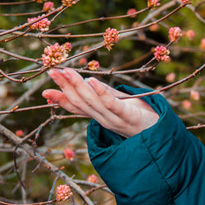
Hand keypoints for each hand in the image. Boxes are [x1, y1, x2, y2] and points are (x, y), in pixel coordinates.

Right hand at [42, 68, 158, 137]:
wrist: (160, 132)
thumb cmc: (136, 115)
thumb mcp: (115, 101)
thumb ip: (99, 93)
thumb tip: (83, 80)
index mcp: (99, 116)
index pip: (75, 107)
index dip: (60, 99)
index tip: (44, 90)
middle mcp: (103, 119)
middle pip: (80, 102)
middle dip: (65, 86)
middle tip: (52, 71)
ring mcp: (115, 119)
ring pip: (92, 102)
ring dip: (79, 85)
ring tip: (68, 71)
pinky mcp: (128, 116)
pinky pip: (112, 104)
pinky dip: (101, 93)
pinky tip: (93, 80)